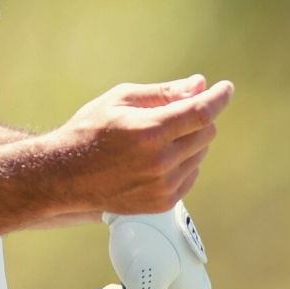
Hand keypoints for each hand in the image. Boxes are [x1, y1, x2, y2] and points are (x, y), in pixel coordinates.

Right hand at [52, 76, 232, 215]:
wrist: (64, 176)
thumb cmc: (90, 130)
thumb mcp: (121, 99)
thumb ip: (164, 93)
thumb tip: (199, 85)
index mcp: (150, 132)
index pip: (201, 113)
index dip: (218, 98)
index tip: (225, 88)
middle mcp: (160, 162)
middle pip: (205, 133)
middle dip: (198, 117)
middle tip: (176, 112)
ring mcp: (162, 186)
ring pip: (200, 154)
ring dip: (190, 140)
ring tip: (158, 137)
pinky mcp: (162, 203)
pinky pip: (191, 175)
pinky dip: (183, 161)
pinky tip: (158, 157)